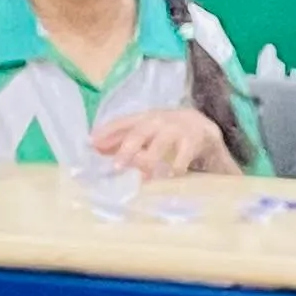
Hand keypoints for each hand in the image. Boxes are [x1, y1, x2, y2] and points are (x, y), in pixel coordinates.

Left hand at [92, 108, 227, 178]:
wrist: (204, 127)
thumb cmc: (168, 132)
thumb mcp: (147, 132)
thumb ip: (124, 140)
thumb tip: (97, 148)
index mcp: (143, 118)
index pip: (122, 123)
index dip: (107, 132)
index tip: (92, 144)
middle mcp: (157, 121)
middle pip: (139, 133)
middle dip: (127, 149)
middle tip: (117, 166)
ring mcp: (175, 130)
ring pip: (160, 144)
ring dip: (150, 160)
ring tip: (143, 177)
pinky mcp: (192, 141)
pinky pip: (183, 156)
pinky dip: (176, 167)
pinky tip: (170, 177)